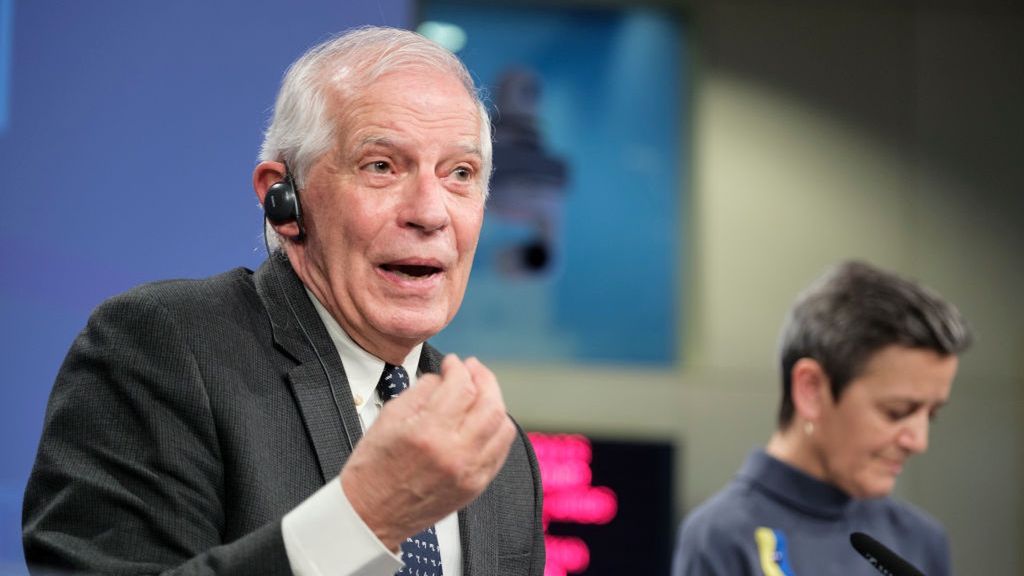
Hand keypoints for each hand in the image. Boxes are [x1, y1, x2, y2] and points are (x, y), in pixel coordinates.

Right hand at [339, 354, 515, 550]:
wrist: (371, 513)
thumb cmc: (374, 467)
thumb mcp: (388, 418)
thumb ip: (421, 391)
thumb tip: (444, 377)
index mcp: (427, 432)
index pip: (461, 387)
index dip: (459, 368)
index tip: (453, 362)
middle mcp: (453, 453)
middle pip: (490, 404)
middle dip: (484, 378)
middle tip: (474, 369)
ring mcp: (469, 472)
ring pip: (503, 426)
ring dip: (495, 402)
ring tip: (481, 393)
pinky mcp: (476, 486)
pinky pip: (501, 451)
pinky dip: (497, 429)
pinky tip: (484, 420)